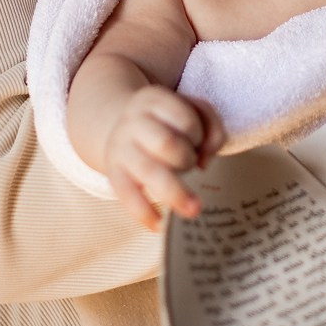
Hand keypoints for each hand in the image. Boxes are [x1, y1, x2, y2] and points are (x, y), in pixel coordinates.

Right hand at [101, 86, 224, 231]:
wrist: (121, 126)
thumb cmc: (168, 123)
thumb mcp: (192, 111)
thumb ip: (212, 129)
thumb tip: (204, 162)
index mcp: (154, 100)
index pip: (185, 119)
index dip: (198, 135)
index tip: (198, 143)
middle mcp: (133, 123)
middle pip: (166, 144)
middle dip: (186, 160)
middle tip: (192, 165)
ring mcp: (120, 149)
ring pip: (150, 171)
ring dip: (176, 190)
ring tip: (194, 207)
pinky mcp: (114, 175)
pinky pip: (128, 197)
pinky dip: (146, 213)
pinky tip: (160, 225)